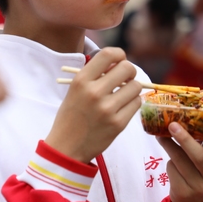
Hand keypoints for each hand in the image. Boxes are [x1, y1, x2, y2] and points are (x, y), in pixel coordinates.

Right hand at [45, 47, 141, 162]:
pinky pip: (136, 104)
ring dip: (132, 89)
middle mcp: (94, 92)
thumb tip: (119, 63)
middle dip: (129, 72)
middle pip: (127, 68)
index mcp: (81, 80)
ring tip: (123, 95)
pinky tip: (123, 107)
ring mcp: (107, 109)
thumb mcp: (75, 90)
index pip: (108, 54)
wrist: (66, 147)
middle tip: (125, 79)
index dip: (119, 55)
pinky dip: (132, 103)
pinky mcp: (118, 124)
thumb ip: (95, 76)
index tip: (119, 62)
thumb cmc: (71, 116)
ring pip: (136, 87)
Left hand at [156, 123, 202, 201]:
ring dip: (168, 145)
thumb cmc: (202, 172)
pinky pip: (172, 170)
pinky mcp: (183, 193)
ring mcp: (198, 187)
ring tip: (161, 135)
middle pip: (199, 157)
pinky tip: (171, 162)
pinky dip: (169, 162)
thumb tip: (182, 120)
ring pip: (180, 161)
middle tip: (173, 125)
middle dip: (185, 139)